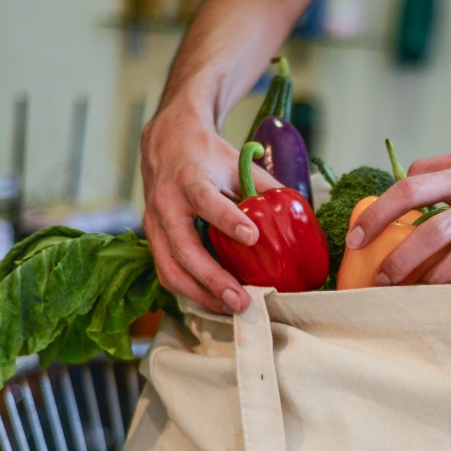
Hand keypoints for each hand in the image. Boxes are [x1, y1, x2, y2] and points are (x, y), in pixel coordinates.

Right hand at [141, 113, 280, 312]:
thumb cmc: (206, 155)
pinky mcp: (153, 239)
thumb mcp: (236, 163)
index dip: (228, 220)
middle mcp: (167, 203)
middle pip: (184, 248)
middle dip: (212, 279)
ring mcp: (155, 224)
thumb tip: (296, 216)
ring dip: (200, 294)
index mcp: (190, 179)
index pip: (207, 201)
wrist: (166, 142)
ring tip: (231, 308)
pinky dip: (190, 291)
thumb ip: (263, 189)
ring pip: (170, 269)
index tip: (252, 238)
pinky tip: (214, 300)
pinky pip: (167, 271)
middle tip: (241, 300)